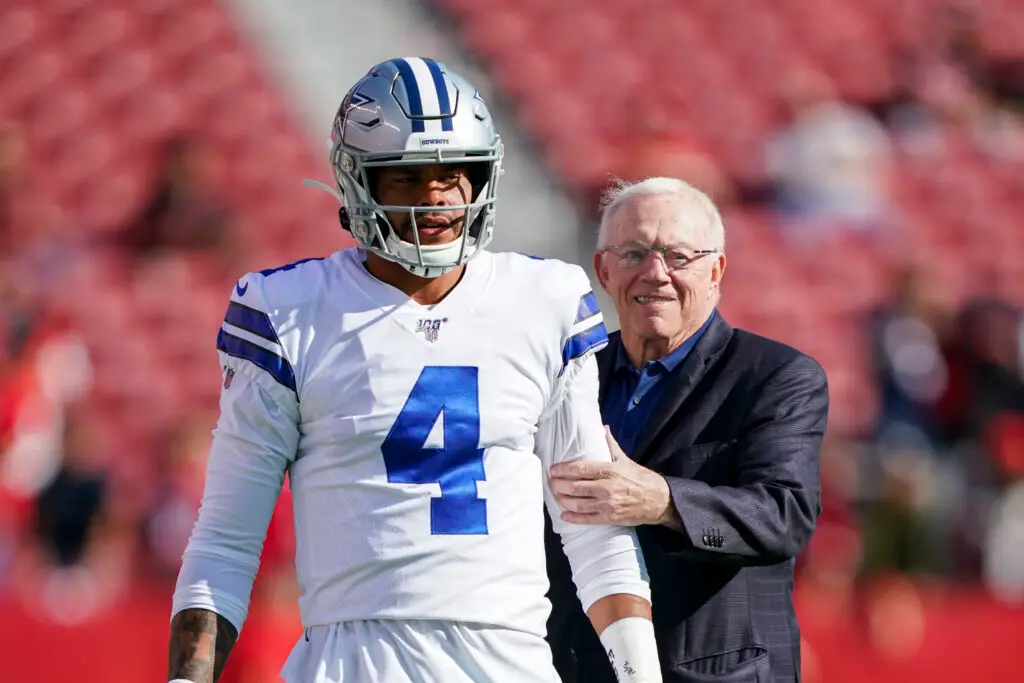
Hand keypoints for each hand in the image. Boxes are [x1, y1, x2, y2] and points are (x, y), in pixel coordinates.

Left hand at [549, 427, 675, 526]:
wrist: (660, 500)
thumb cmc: (642, 478)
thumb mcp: (626, 459)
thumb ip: (611, 445)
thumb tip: (602, 428)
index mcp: (610, 470)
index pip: (581, 469)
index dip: (563, 470)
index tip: (553, 469)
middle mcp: (607, 488)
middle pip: (575, 487)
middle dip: (559, 485)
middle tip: (550, 483)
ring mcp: (608, 505)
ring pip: (578, 504)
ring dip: (563, 500)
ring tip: (555, 496)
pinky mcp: (610, 518)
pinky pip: (587, 519)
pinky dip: (574, 518)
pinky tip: (564, 514)